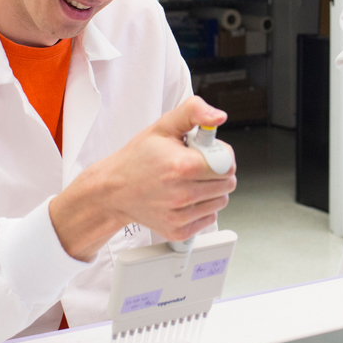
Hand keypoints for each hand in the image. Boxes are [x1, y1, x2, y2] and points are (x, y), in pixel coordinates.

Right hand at [49, 96, 236, 260]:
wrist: (114, 190)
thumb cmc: (138, 158)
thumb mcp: (164, 126)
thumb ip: (194, 112)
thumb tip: (218, 116)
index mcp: (181, 166)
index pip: (227, 164)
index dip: (221, 154)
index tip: (206, 152)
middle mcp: (182, 194)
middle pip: (228, 183)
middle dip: (217, 171)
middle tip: (195, 165)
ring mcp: (180, 216)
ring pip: (221, 201)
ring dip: (212, 190)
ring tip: (189, 181)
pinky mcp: (179, 231)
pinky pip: (210, 218)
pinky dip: (202, 207)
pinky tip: (185, 197)